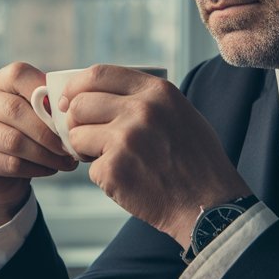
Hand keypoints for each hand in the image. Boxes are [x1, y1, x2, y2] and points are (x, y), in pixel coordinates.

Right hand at [0, 62, 78, 230]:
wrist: (1, 178)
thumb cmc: (27, 140)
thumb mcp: (36, 118)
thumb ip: (49, 108)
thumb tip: (72, 109)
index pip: (17, 74)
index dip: (42, 87)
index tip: (64, 108)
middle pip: (14, 109)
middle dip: (47, 130)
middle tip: (69, 146)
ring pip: (13, 140)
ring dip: (46, 153)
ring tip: (65, 162)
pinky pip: (9, 164)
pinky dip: (36, 168)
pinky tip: (49, 170)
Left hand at [61, 65, 250, 247]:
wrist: (209, 204)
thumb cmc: (196, 162)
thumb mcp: (179, 114)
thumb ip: (144, 100)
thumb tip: (97, 94)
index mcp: (157, 91)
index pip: (98, 74)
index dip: (76, 87)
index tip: (68, 99)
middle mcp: (140, 110)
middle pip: (80, 105)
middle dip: (78, 123)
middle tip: (88, 138)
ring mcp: (126, 139)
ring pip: (78, 137)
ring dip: (87, 152)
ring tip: (116, 161)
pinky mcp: (114, 169)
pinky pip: (91, 169)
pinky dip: (105, 178)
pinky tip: (130, 182)